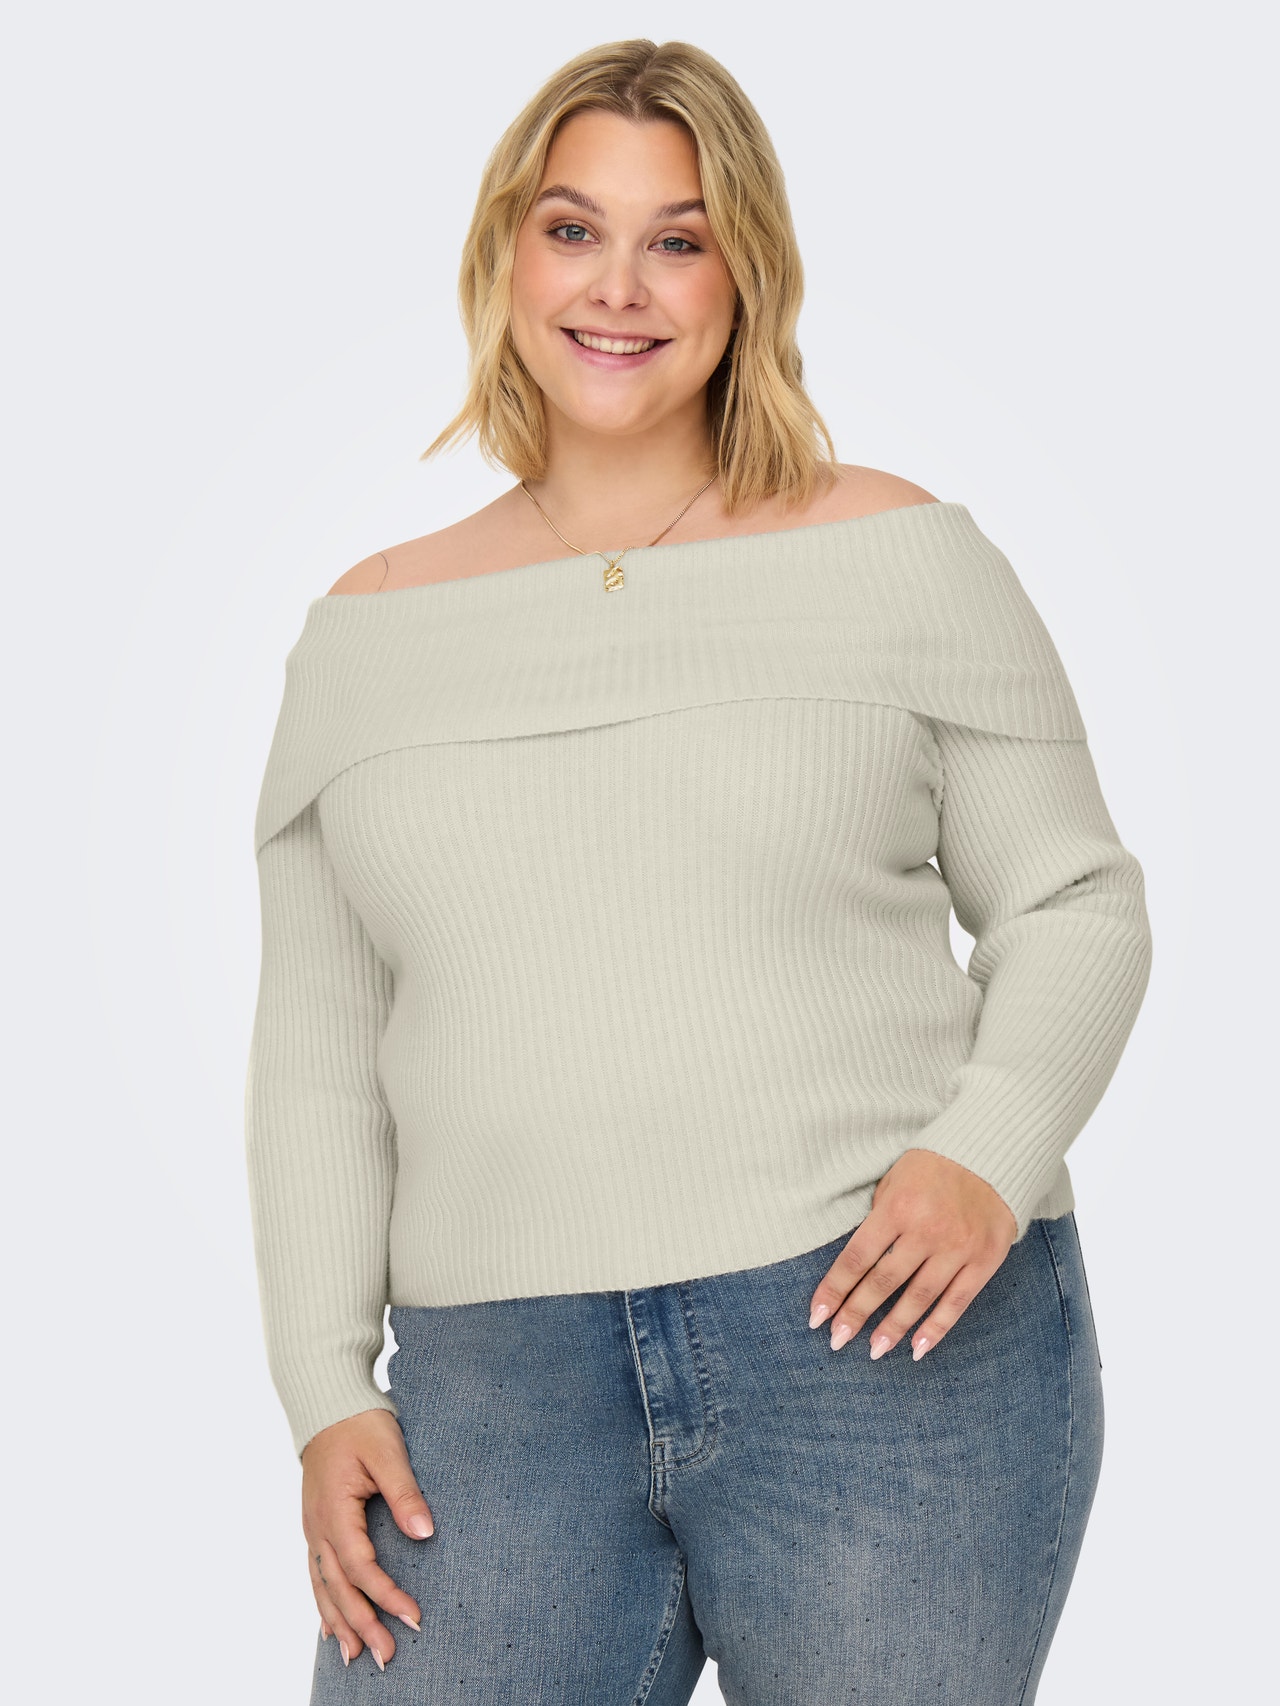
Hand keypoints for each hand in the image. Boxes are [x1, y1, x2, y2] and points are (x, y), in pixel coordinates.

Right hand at [301, 1408, 434, 1669]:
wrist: (328, 1404)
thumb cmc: (360, 1423)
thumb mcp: (388, 1450)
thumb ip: (405, 1492)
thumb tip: (424, 1532)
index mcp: (334, 1510)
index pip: (361, 1566)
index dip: (386, 1595)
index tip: (414, 1617)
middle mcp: (318, 1526)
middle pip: (339, 1587)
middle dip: (363, 1624)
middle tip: (387, 1656)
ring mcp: (313, 1528)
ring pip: (322, 1587)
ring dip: (340, 1622)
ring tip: (357, 1657)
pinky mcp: (316, 1525)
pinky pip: (316, 1574)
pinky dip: (324, 1604)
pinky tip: (330, 1628)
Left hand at [808, 1148, 1017, 1361]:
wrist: (989, 1154)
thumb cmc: (930, 1169)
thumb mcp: (893, 1181)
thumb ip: (877, 1220)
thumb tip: (857, 1266)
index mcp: (898, 1207)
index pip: (858, 1258)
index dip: (835, 1290)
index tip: (816, 1316)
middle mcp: (927, 1230)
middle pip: (884, 1281)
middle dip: (857, 1314)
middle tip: (837, 1340)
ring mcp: (958, 1247)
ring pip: (919, 1297)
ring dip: (894, 1327)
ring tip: (874, 1350)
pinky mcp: (984, 1260)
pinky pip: (957, 1301)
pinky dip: (937, 1328)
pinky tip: (918, 1348)